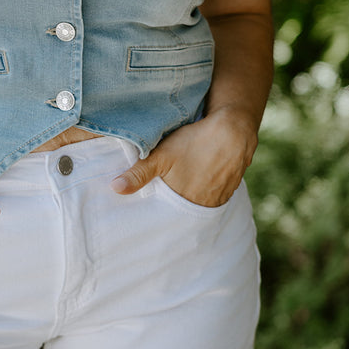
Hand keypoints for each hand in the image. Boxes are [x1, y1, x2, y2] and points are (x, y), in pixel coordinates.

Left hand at [110, 107, 257, 207]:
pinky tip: (200, 181)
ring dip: (191, 200)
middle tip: (164, 205)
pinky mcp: (231, 187)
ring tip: (181, 193)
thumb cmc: (195, 142)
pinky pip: (215, 196)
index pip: (170, 219)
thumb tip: (114, 189)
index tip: (150, 218)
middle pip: (185, 212)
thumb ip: (138, 174)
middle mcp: (206, 205)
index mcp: (187, 202)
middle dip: (174, 210)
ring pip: (202, 204)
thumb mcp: (161, 156)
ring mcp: (221, 197)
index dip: (161, 217)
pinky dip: (206, 192)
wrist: (234, 129)